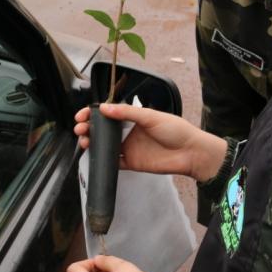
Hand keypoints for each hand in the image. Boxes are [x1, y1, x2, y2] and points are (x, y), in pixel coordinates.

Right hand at [73, 103, 226, 181]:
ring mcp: (129, 148)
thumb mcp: (151, 116)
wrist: (191, 153)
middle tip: (80, 128)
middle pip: (103, 130)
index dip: (94, 114)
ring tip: (84, 141)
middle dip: (89, 128)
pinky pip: (113, 163)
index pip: (109, 113)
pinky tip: (95, 157)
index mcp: (133, 117)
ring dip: (93, 143)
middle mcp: (129, 132)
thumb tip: (104, 108)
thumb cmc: (176, 130)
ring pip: (105, 145)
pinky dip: (103, 160)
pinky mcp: (131, 163)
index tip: (82, 115)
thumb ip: (127, 112)